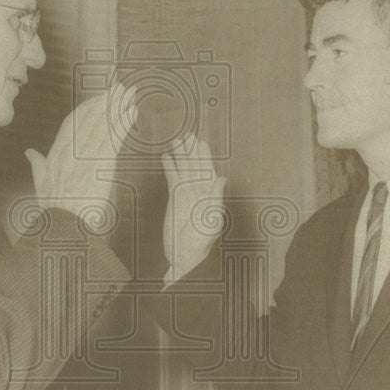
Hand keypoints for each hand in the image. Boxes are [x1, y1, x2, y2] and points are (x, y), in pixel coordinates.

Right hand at [25, 81, 137, 227]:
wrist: (65, 227)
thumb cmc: (54, 210)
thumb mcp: (40, 184)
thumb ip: (37, 165)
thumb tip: (29, 151)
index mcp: (57, 153)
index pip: (71, 123)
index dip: (86, 108)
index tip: (98, 98)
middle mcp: (71, 151)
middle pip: (89, 119)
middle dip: (105, 101)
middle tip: (119, 88)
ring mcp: (86, 157)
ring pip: (103, 125)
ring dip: (118, 107)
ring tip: (130, 93)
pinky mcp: (101, 165)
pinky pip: (114, 139)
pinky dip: (124, 123)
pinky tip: (133, 112)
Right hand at [161, 133, 226, 282]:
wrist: (183, 256)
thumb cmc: (200, 243)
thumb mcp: (210, 221)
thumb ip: (215, 199)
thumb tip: (222, 178)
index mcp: (210, 194)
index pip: (207, 170)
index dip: (204, 156)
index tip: (200, 141)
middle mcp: (199, 190)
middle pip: (194, 165)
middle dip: (191, 150)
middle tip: (187, 134)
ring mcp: (186, 193)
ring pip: (183, 168)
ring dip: (179, 155)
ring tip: (175, 140)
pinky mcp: (175, 198)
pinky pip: (172, 177)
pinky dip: (169, 166)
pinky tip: (166, 156)